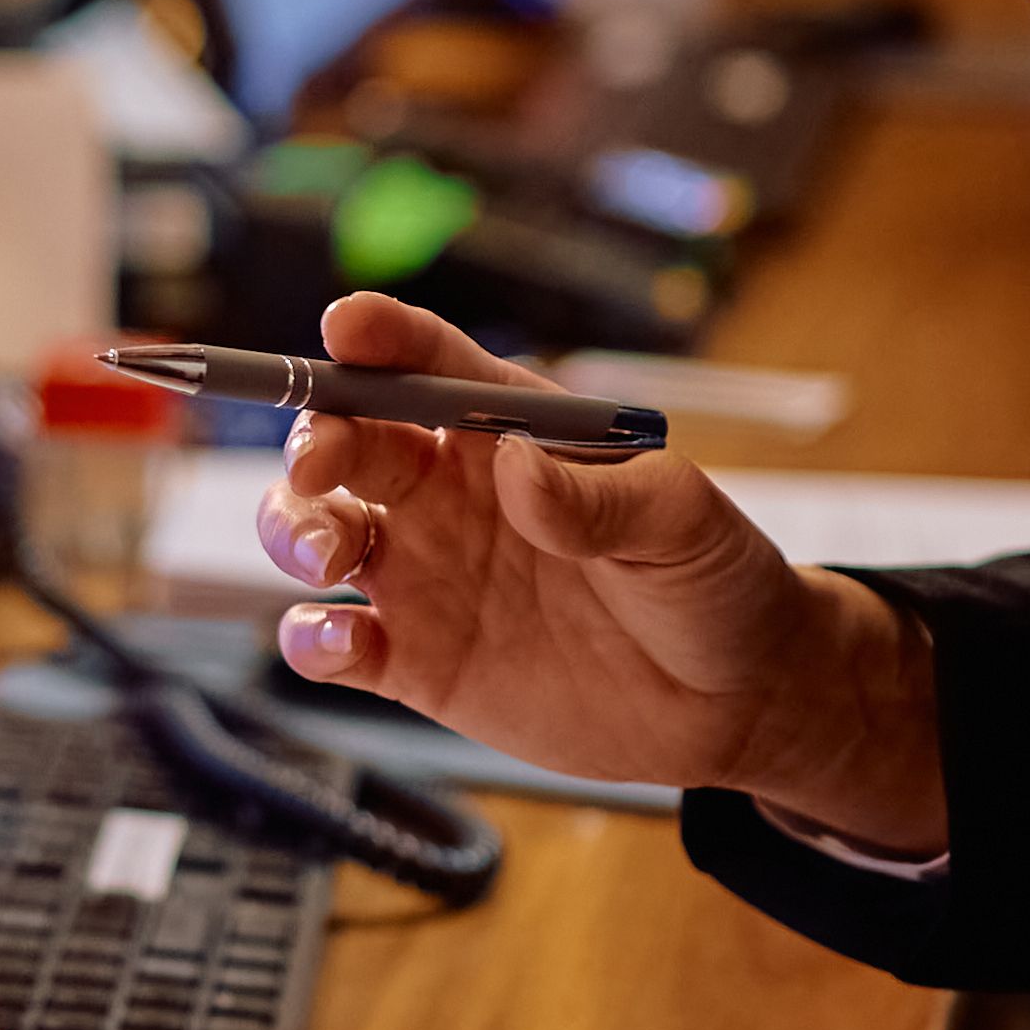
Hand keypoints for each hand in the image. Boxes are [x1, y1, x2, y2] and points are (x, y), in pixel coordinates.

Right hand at [259, 290, 946, 845]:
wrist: (733, 703)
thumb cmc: (716, 583)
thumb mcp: (682, 523)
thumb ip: (599, 499)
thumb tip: (516, 467)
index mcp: (510, 433)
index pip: (431, 365)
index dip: (381, 338)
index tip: (344, 325)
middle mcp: (452, 495)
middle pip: (348, 439)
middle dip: (314, 437)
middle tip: (320, 463)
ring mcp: (427, 577)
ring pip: (316, 529)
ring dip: (295, 528)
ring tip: (331, 555)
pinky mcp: (420, 662)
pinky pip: (335, 644)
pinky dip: (311, 640)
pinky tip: (340, 644)